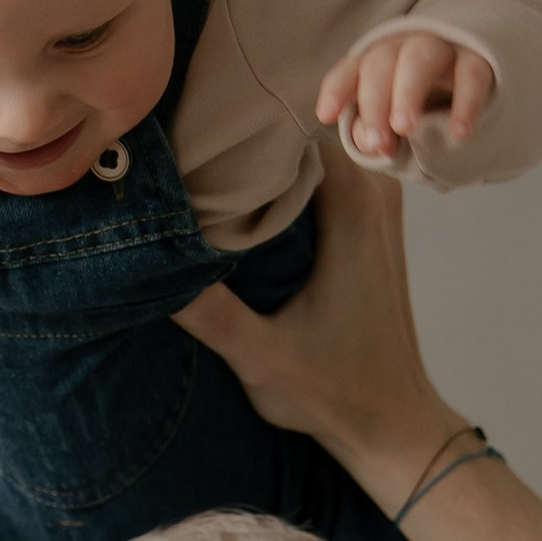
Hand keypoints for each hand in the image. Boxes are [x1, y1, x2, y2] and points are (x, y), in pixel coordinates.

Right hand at [173, 151, 464, 516]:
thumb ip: (207, 310)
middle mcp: (375, 194)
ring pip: (318, 146)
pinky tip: (248, 189)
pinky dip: (291, 171)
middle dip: (252, 129)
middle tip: (193, 137)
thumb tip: (146, 262)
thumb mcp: (260, 357)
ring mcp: (379, 206)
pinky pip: (330, 170)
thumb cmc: (336, 392)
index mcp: (352, 210)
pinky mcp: (374, 223)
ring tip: (214, 157)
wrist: (394, 421)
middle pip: (305, 126)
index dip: (244, 119)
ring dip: (270, 150)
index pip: (296, 122)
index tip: (195, 125)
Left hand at [317, 29, 493, 172]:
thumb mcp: (396, 127)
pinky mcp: (479, 60)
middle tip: (378, 143)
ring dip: (407, 91)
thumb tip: (372, 143)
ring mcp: (444, 49)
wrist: (484, 96)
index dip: (338, 88)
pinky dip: (465, 103)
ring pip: (420, 57)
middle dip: (374, 102)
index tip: (325, 115)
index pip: (353, 68)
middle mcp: (407, 47)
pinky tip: (458, 133)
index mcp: (380, 61)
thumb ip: (377, 135)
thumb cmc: (428, 113)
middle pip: (381, 61)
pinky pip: (471, 74)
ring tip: (405, 128)